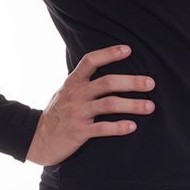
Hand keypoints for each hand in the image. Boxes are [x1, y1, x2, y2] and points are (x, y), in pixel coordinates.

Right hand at [26, 43, 156, 165]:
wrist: (38, 139)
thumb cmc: (58, 114)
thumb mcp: (66, 93)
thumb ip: (83, 83)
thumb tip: (109, 75)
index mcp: (73, 82)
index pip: (91, 61)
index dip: (109, 54)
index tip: (128, 50)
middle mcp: (76, 94)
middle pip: (107, 83)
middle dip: (132, 82)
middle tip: (151, 83)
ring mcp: (77, 113)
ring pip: (109, 105)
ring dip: (132, 105)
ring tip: (150, 106)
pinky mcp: (79, 132)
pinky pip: (102, 129)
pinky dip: (118, 127)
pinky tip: (132, 126)